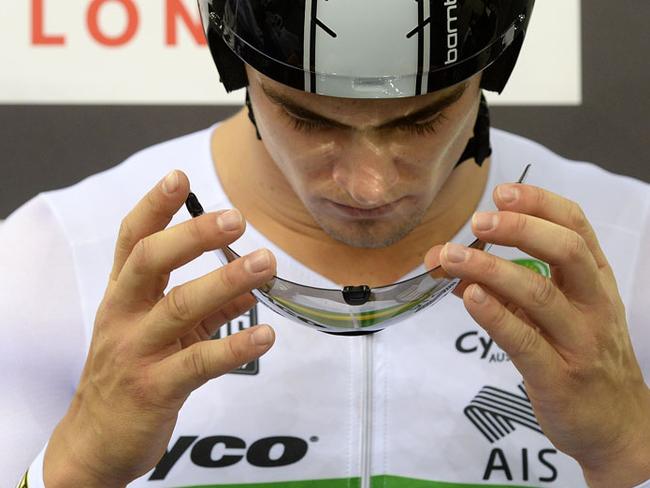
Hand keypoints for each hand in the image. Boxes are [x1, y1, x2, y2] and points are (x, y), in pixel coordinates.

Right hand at [43, 170, 276, 487]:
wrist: (97, 440)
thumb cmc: (130, 374)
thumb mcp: (157, 332)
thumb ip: (203, 308)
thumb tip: (248, 286)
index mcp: (121, 296)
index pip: (132, 240)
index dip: (154, 206)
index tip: (180, 176)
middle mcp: (122, 316)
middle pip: (149, 261)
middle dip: (192, 235)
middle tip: (235, 217)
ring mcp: (136, 352)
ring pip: (178, 307)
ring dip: (225, 281)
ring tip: (265, 263)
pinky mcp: (154, 389)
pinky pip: (198, 362)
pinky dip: (235, 347)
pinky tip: (265, 335)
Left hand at [426, 183, 649, 487]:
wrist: (620, 429)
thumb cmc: (584, 360)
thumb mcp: (557, 317)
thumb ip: (513, 290)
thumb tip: (459, 269)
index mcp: (596, 283)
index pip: (577, 229)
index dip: (540, 204)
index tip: (502, 193)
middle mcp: (594, 306)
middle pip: (566, 252)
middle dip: (520, 229)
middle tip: (478, 220)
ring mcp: (580, 343)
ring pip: (540, 295)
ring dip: (491, 269)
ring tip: (450, 256)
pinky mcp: (560, 379)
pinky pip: (526, 342)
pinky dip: (496, 316)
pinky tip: (470, 297)